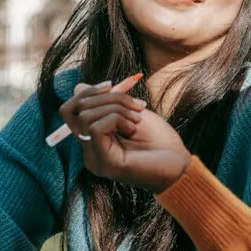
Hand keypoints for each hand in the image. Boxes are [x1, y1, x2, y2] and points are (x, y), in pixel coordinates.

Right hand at [60, 82, 191, 193]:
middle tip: (135, 105)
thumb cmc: (159, 141)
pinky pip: (96, 127)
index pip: (70, 111)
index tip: (112, 84)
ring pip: (85, 116)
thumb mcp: (129, 113)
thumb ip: (105, 102)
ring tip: (137, 118)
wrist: (180, 166)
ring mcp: (95, 160)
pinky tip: (133, 128)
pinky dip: (116, 118)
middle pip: (76, 110)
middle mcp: (90, 153)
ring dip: (115, 107)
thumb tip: (78, 87)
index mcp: (93, 141)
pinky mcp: (105, 163)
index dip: (87, 92)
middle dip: (107, 96)